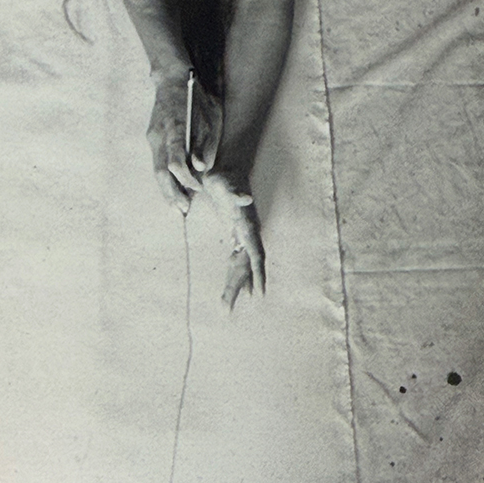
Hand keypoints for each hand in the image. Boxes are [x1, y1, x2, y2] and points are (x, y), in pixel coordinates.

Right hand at [146, 77, 222, 212]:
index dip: (186, 180)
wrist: (171, 77)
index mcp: (174, 129)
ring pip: (157, 170)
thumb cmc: (196, 97)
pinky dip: (166, 178)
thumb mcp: (211, 118)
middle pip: (161, 172)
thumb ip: (205, 144)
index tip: (198, 188)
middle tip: (182, 211)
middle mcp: (159, 135)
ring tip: (178, 206)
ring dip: (167, 189)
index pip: (175, 162)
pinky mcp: (152, 138)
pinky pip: (158, 163)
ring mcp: (153, 137)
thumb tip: (200, 168)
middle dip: (171, 194)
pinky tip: (175, 188)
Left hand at [204, 172, 264, 310]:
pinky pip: (235, 261)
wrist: (225, 171)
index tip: (259, 293)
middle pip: (245, 267)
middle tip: (226, 311)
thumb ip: (237, 193)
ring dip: (234, 286)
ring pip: (240, 267)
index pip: (255, 254)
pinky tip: (235, 289)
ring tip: (226, 308)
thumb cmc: (225, 177)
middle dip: (237, 288)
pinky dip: (233, 276)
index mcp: (247, 227)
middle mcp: (247, 235)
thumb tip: (246, 198)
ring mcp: (241, 236)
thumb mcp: (228, 184)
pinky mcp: (234, 236)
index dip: (257, 274)